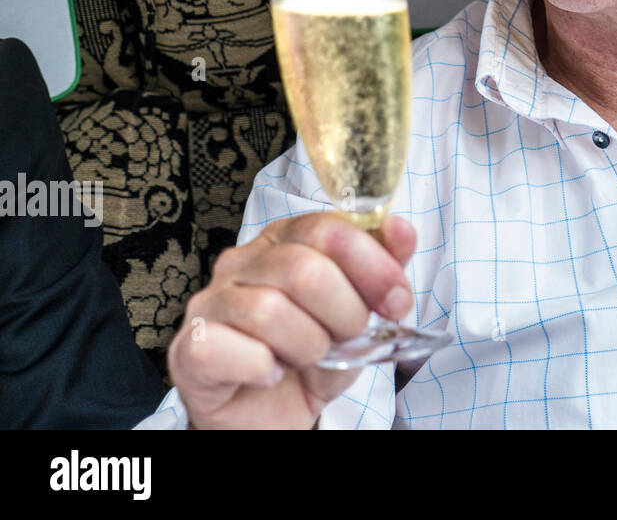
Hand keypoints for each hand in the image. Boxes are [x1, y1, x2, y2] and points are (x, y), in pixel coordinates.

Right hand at [169, 213, 416, 428]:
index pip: (328, 229)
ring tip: (309, 358)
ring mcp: (209, 302)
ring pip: (268, 310)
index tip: (397, 301)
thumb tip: (402, 228)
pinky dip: (261, 367)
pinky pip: (226, 347)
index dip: (372, 265)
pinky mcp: (189, 348)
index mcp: (284, 240)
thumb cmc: (313, 355)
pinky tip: (271, 374)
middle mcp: (241, 262)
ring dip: (307, 344)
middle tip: (349, 337)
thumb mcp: (360, 313)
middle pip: (302, 268)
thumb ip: (383, 271)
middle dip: (343, 312)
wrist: (270, 414)